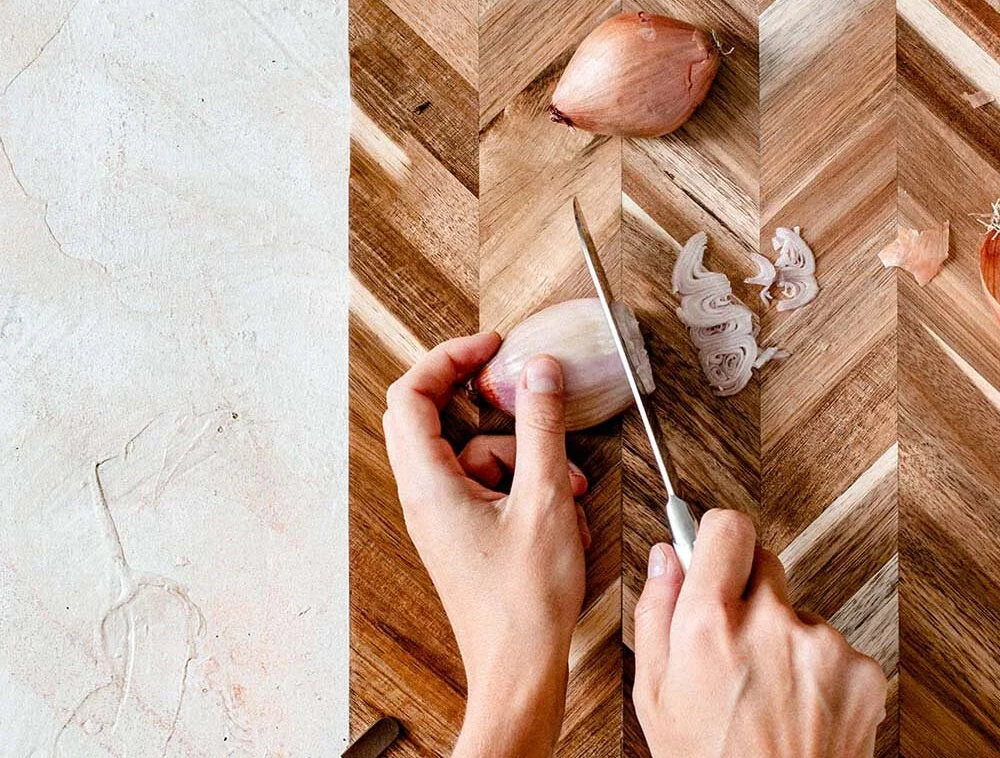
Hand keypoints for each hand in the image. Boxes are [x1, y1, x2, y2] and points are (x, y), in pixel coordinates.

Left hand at [383, 333, 589, 757]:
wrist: (520, 673)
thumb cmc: (524, 604)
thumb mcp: (544, 499)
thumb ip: (542, 427)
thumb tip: (540, 371)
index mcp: (429, 484)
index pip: (411, 395)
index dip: (447, 358)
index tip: (490, 347)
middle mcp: (426, 496)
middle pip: (434, 418)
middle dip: (483, 399)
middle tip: (516, 384)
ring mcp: (444, 515)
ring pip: (474, 453)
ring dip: (523, 454)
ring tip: (568, 485)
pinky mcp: (465, 531)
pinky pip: (490, 485)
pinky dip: (526, 485)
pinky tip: (563, 512)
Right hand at [634, 510, 886, 757]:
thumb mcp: (655, 694)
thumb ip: (656, 611)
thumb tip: (668, 556)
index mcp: (710, 624)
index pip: (727, 527)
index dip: (719, 538)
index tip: (716, 552)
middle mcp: (769, 623)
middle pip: (764, 561)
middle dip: (750, 590)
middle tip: (738, 640)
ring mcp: (820, 645)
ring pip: (798, 609)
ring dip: (786, 636)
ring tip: (771, 693)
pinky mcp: (861, 670)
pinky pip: (834, 646)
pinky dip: (820, 670)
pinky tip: (801, 709)